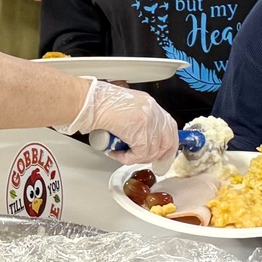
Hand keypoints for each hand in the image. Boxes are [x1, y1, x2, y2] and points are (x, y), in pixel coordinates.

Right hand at [59, 78, 177, 164]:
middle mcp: (153, 111)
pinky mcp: (140, 132)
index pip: (169, 126)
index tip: (161, 152)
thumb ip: (138, 121)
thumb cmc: (101, 104)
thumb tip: (141, 139)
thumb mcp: (126, 108)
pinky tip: (116, 153)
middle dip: (155, 154)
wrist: (91, 102)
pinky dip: (127, 158)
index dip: (167, 142)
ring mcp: (148, 121)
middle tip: (141, 158)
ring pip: (151, 150)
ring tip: (122, 154)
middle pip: (167, 140)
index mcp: (150, 104)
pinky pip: (139, 154)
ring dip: (135, 157)